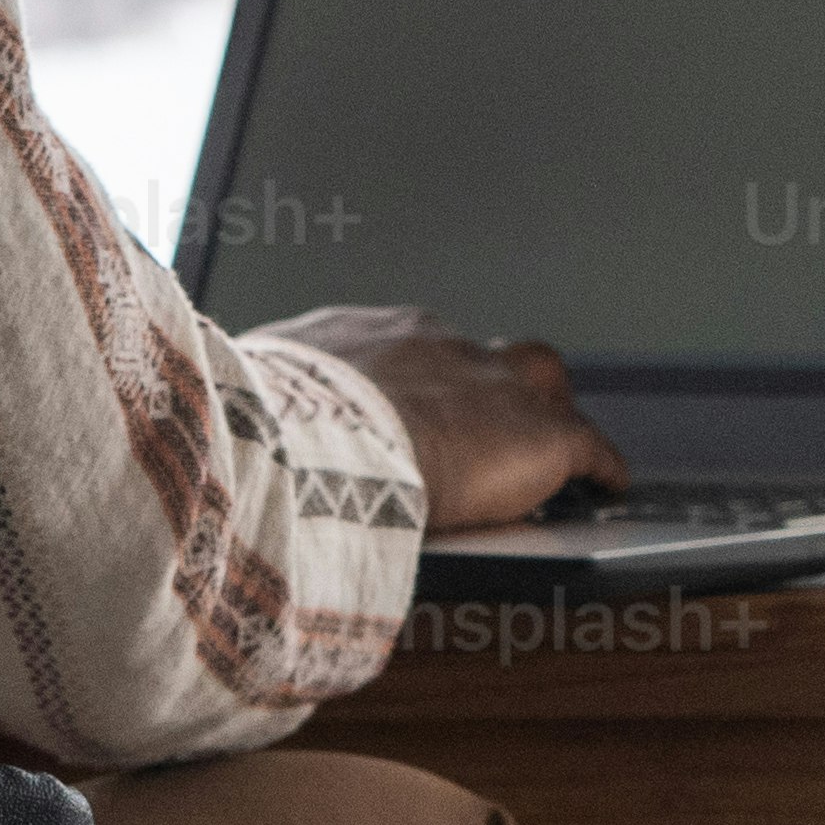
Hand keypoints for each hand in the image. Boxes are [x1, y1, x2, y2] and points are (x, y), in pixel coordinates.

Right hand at [254, 303, 626, 532]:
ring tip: (554, 443)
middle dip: (486, 385)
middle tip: (488, 422)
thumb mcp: (247, 406)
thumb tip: (218, 428)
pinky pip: (588, 446)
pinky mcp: (542, 433)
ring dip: (545, 412)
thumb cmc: (270, 433)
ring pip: (540, 382)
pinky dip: (599, 465)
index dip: (413, 386)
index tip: (405, 408)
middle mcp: (438, 346)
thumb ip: (254, 413)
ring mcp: (494, 384)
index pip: (404, 352)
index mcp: (366, 340)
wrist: (323, 446)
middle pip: (477, 355)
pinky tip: (607, 484)